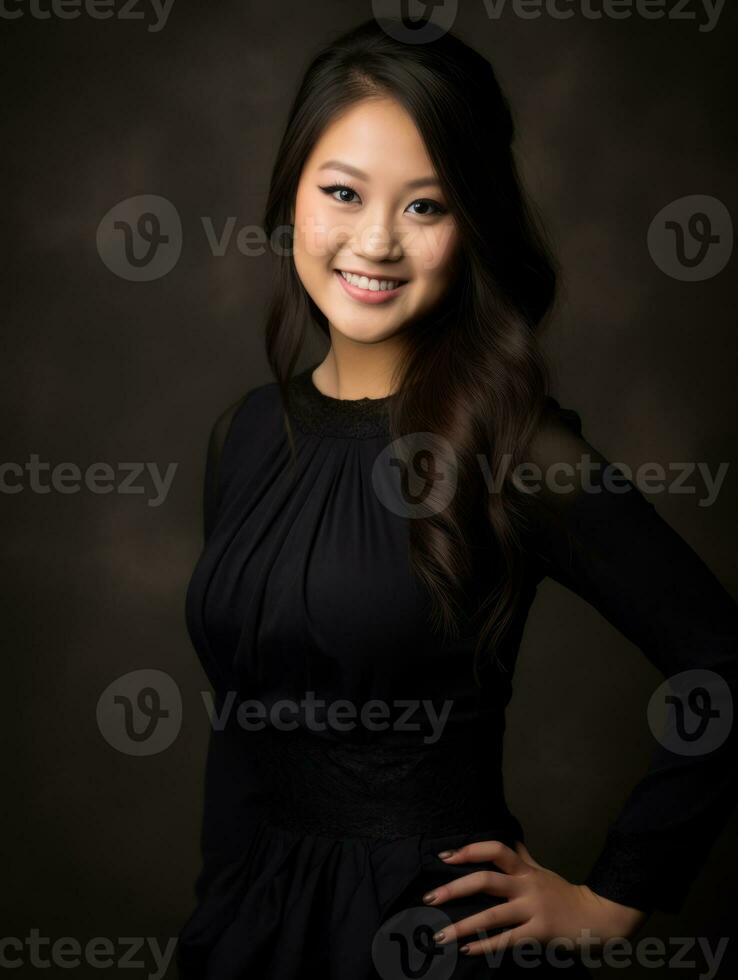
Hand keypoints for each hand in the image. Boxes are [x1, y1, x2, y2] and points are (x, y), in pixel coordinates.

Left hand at [422, 838, 647, 957]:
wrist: (598, 917)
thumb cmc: (564, 894)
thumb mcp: (543, 871)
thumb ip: (523, 857)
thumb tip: (509, 839)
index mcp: (525, 870)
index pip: (495, 850)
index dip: (469, 851)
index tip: (444, 857)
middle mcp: (526, 886)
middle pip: (486, 881)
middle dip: (454, 889)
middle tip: (429, 898)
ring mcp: (533, 910)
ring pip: (492, 915)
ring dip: (462, 926)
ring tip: (439, 935)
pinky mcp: (539, 933)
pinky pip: (507, 940)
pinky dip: (485, 945)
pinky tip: (467, 949)